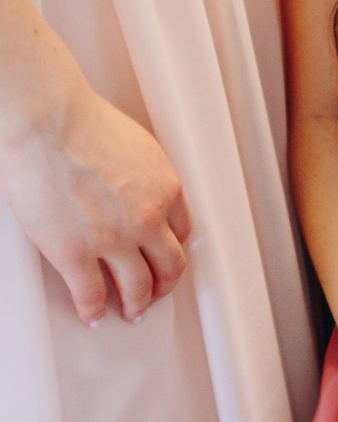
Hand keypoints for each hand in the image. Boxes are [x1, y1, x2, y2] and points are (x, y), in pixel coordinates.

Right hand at [0, 83, 190, 323]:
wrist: (51, 125)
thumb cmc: (84, 125)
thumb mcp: (137, 149)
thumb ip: (143, 177)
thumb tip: (136, 191)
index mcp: (166, 188)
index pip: (183, 231)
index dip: (175, 250)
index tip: (167, 260)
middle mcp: (148, 218)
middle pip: (170, 265)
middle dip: (165, 286)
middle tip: (156, 295)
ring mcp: (114, 239)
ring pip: (138, 288)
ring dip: (136, 305)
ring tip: (129, 313)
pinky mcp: (76, 254)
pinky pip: (92, 295)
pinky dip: (94, 310)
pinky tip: (92, 315)